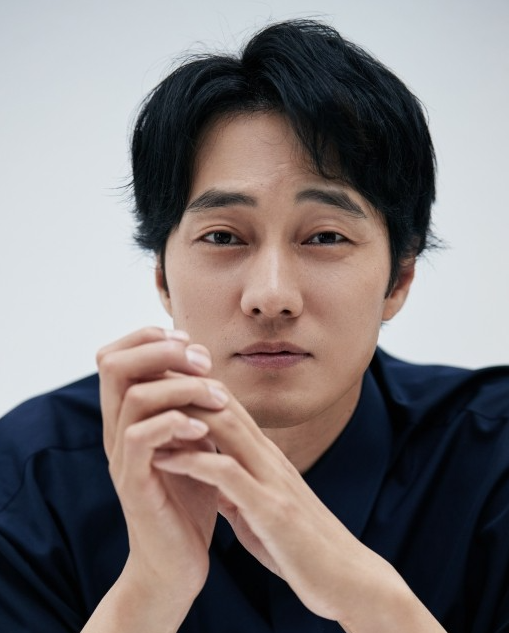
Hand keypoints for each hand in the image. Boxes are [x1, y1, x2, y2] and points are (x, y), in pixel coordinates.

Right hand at [96, 327, 228, 606]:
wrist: (179, 560)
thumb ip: (190, 403)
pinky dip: (175, 424)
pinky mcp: (134, 484)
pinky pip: (140, 439)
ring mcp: (122, 457)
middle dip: (162, 351)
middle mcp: (116, 430)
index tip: (190, 344)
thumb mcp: (192, 439)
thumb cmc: (190, 496)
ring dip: (182, 387)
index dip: (149, 338)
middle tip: (202, 361)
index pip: (116, 355)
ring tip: (218, 397)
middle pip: (114, 364)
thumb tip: (202, 360)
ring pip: (134, 396)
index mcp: (127, 416)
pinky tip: (204, 430)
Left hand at [151, 382, 369, 621]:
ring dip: (185, 414)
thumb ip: (237, 490)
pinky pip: (226, 474)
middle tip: (144, 376)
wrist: (348, 579)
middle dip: (184, 387)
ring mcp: (272, 481)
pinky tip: (163, 457)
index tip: (158, 380)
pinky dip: (193, 460)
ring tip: (146, 407)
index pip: (228, 407)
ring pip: (227, 427)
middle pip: (224, 405)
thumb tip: (212, 481)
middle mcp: (270, 459)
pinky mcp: (272, 510)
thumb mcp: (262, 510)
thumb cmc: (302, 545)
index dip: (194, 388)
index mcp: (267, 458)